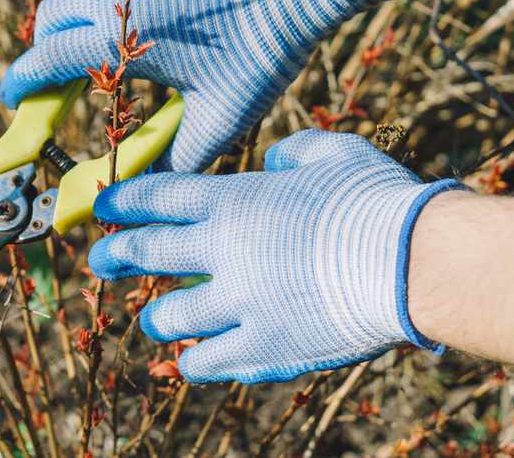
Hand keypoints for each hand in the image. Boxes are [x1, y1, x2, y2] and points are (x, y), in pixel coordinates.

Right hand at [0, 0, 395, 171]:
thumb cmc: (259, 50)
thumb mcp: (218, 119)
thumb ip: (176, 160)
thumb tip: (144, 192)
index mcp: (118, 39)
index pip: (45, 61)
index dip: (22, 84)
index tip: (15, 101)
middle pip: (47, 21)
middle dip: (43, 53)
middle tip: (56, 83)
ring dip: (67, 17)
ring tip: (87, 46)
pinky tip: (117, 6)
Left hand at [88, 130, 466, 383]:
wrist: (416, 262)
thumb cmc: (378, 200)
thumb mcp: (333, 153)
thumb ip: (292, 152)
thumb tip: (271, 162)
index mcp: (237, 202)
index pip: (160, 197)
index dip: (125, 202)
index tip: (103, 209)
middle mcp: (224, 251)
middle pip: (149, 252)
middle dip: (116, 255)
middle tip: (98, 260)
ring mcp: (239, 303)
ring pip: (170, 315)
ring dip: (156, 317)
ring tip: (152, 319)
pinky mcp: (264, 347)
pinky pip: (209, 360)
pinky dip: (194, 360)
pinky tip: (188, 360)